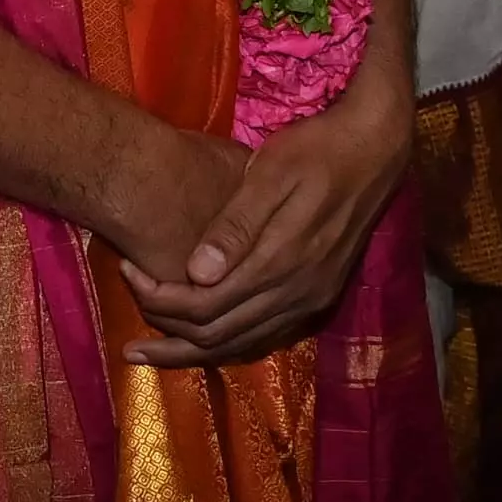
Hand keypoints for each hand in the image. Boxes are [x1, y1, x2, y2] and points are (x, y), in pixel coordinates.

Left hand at [123, 87, 409, 367]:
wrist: (375, 149)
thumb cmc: (316, 149)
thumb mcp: (271, 172)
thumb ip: (235, 225)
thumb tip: (197, 274)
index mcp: (282, 262)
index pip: (205, 305)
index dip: (160, 298)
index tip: (126, 272)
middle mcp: (298, 293)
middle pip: (218, 335)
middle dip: (166, 331)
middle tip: (128, 307)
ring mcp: (311, 300)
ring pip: (241, 345)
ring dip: (192, 351)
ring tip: (149, 352)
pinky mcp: (318, 298)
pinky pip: (264, 337)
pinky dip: (227, 344)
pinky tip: (203, 340)